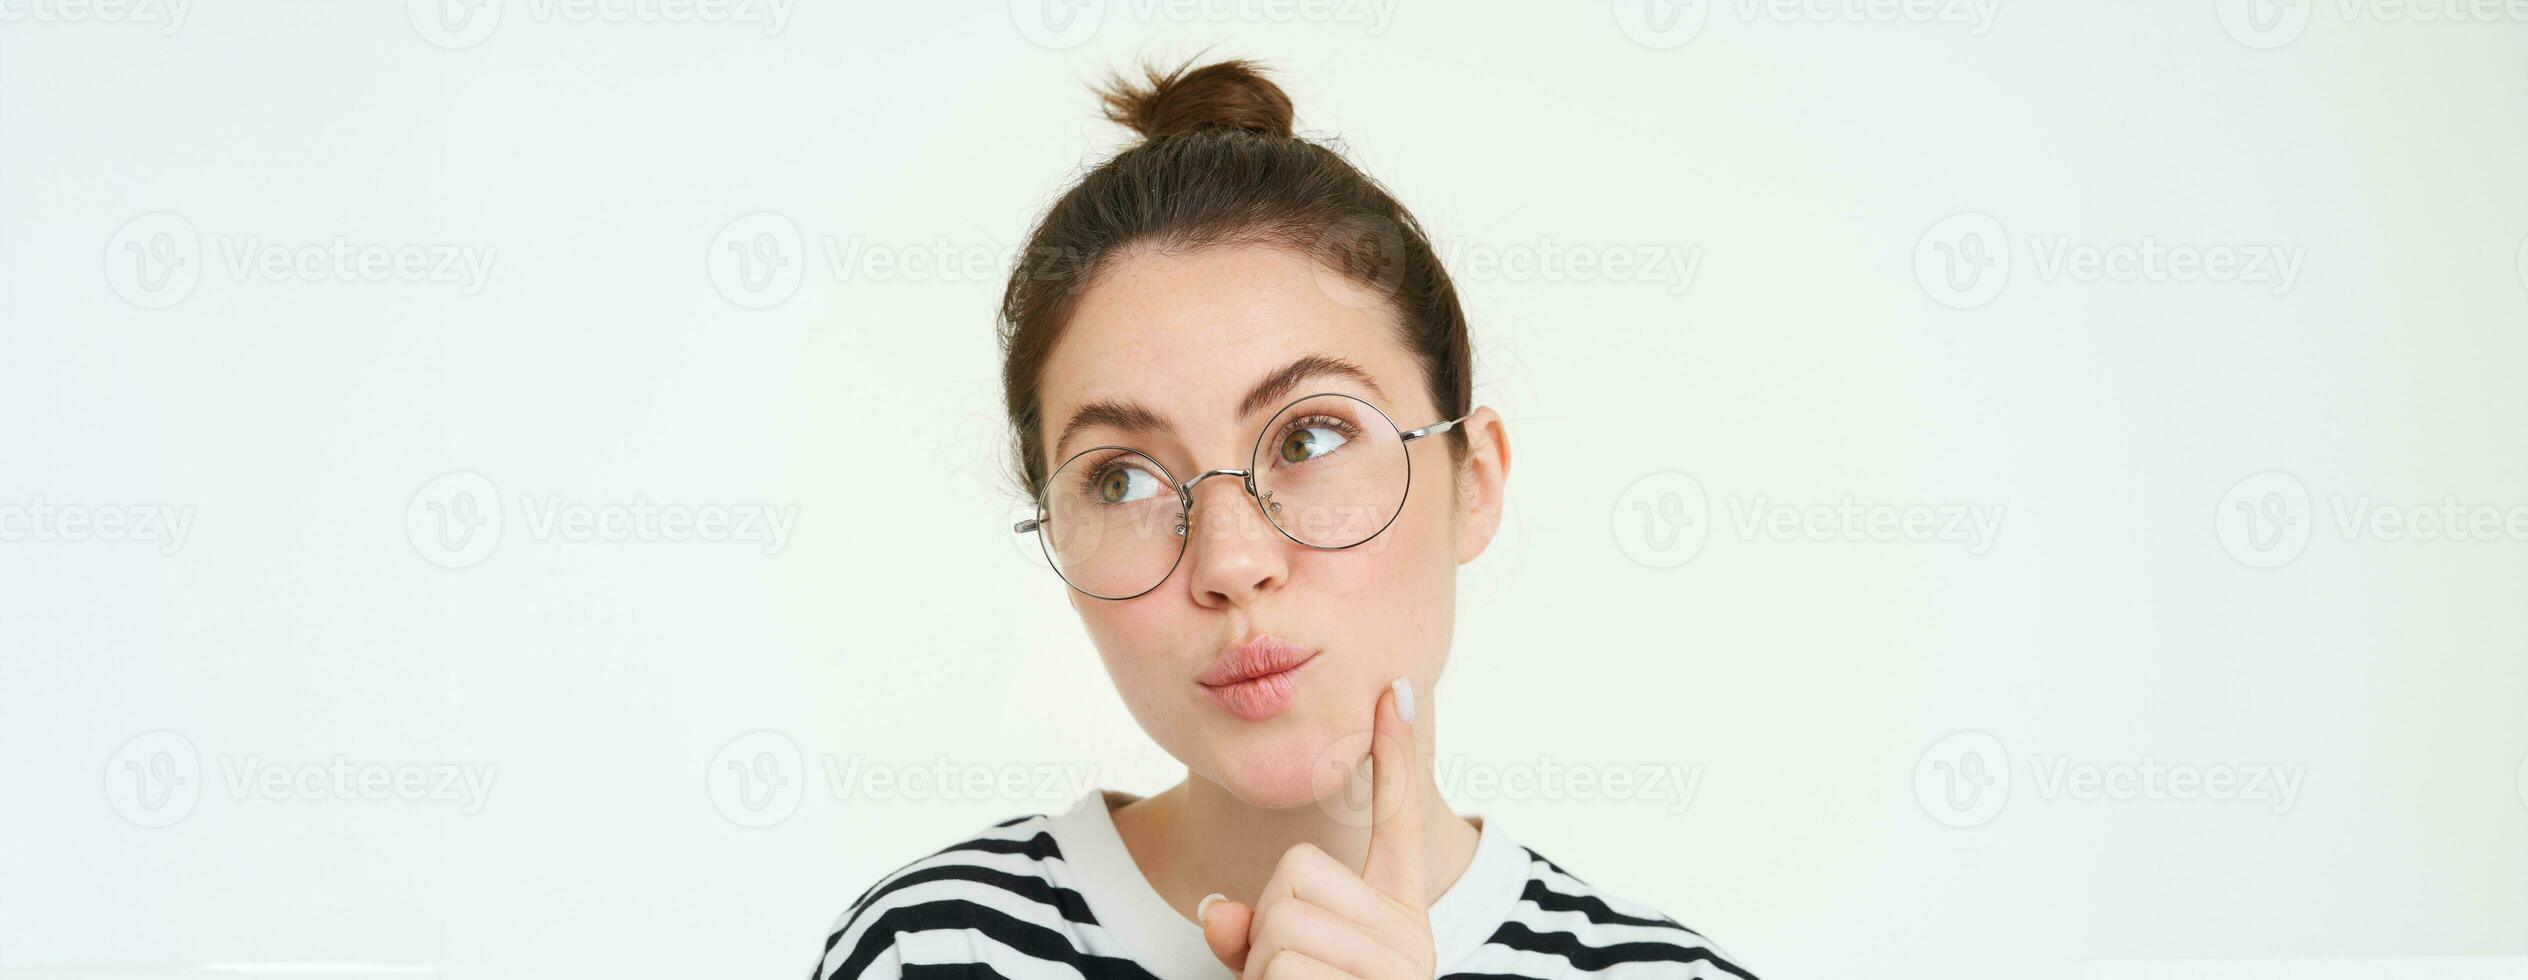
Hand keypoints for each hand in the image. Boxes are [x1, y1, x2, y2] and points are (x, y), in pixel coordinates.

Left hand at [1198, 677, 1435, 979]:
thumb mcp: (1274, 968)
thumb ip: (1248, 934)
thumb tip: (1216, 910)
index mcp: (1397, 915)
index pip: (1399, 823)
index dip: (1394, 757)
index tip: (1396, 690)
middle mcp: (1411, 935)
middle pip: (1299, 868)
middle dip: (1266, 924)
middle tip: (1287, 973)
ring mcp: (1399, 965)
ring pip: (1283, 917)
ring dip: (1262, 964)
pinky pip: (1281, 963)